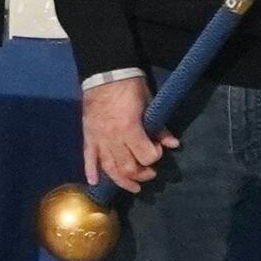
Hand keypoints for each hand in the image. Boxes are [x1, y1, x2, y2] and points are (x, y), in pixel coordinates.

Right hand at [81, 76, 168, 192]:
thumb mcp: (150, 103)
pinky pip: (88, 157)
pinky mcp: (89, 136)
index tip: (158, 150)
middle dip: (142, 173)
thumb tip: (172, 144)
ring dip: (122, 180)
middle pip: (127, 166)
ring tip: (133, 186)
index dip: (155, 156)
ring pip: (109, 167)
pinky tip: (94, 182)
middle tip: (150, 173)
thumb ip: (159, 127)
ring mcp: (99, 138)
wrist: (105, 73)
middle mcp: (112, 137)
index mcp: (129, 128)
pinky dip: (91, 170)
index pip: (145, 155)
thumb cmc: (130, 87)